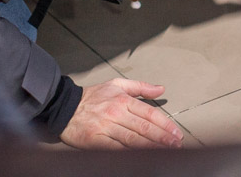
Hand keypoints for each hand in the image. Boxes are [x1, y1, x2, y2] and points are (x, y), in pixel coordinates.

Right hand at [59, 79, 182, 149]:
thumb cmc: (92, 96)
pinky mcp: (96, 140)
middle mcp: (116, 112)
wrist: (64, 106)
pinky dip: (130, 153)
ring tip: (165, 151)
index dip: (165, 124)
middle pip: (144, 127)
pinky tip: (142, 156)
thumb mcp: (116, 84)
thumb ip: (140, 87)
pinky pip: (116, 148)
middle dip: (163, 138)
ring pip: (133, 139)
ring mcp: (106, 127)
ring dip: (151, 146)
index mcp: (122, 99)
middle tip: (176, 144)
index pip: (149, 113)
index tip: (176, 133)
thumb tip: (160, 89)